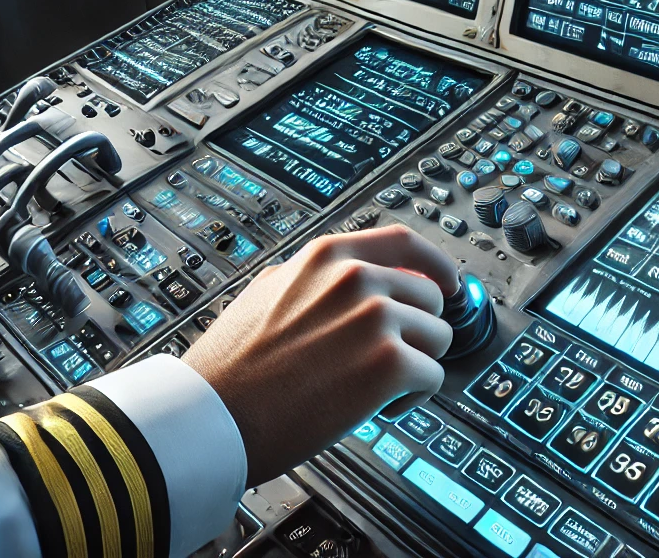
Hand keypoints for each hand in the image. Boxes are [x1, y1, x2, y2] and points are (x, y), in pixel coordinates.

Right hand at [182, 224, 457, 484]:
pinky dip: (412, 398)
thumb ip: (316, 276)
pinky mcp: (387, 365)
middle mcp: (358, 278)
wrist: (211, 416)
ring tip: (375, 385)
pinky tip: (378, 406)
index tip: (447, 282)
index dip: (436, 263)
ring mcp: (375, 318)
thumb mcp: (270, 289)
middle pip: (430, 296)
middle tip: (386, 358)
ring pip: (437, 338)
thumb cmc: (232, 364)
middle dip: (416, 331)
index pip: (406, 242)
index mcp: (330, 255)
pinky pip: (432, 378)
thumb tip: (353, 274)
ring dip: (415, 364)